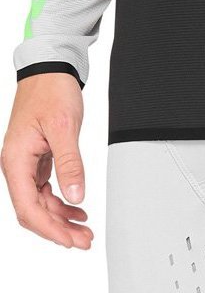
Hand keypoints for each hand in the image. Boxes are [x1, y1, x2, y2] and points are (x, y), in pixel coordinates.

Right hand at [1, 74, 92, 247]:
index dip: (50, 229)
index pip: (29, 208)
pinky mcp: (36, 158)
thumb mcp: (64, 127)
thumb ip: (70, 163)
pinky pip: (45, 188)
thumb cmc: (51, 90)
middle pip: (33, 210)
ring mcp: (26, 162)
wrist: (49, 68)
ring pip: (40, 202)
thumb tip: (76, 196)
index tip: (71, 240)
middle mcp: (17, 164)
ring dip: (60, 217)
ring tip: (83, 229)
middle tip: (83, 240)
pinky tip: (76, 208)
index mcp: (16, 160)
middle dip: (58, 229)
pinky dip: (60, 200)